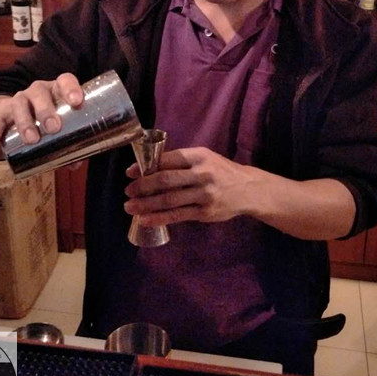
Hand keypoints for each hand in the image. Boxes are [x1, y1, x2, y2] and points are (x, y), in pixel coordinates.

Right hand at [0, 74, 83, 158]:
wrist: (16, 116)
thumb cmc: (48, 120)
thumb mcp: (61, 126)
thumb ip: (70, 143)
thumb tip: (75, 164)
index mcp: (57, 90)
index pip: (65, 81)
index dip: (71, 89)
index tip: (77, 102)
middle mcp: (38, 91)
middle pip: (40, 93)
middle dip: (46, 110)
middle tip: (54, 128)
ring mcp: (19, 100)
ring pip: (20, 104)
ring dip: (25, 122)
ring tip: (32, 139)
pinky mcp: (2, 112)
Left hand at [124, 147, 259, 225]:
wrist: (248, 189)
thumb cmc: (220, 171)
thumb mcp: (205, 158)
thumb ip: (181, 162)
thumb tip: (148, 169)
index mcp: (199, 156)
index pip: (167, 159)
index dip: (145, 167)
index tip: (130, 173)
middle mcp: (202, 174)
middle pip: (166, 180)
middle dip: (143, 186)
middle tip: (128, 191)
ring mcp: (204, 194)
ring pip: (169, 200)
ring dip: (146, 204)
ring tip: (130, 207)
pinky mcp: (205, 212)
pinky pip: (178, 215)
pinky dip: (159, 218)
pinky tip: (145, 219)